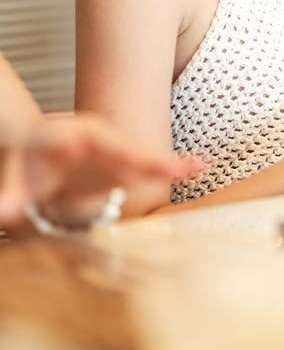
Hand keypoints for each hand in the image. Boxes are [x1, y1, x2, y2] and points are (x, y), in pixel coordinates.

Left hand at [0, 114, 203, 227]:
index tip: (140, 159)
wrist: (38, 142)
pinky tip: (192, 170)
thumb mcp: (17, 172)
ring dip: (171, 165)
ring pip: (146, 159)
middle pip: (135, 151)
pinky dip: (170, 169)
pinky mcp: (122, 167)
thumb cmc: (27, 153)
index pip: (106, 143)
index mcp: (83, 134)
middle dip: (157, 160)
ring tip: (199, 167)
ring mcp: (117, 154)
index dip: (122, 152)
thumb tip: (3, 215)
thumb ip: (13, 194)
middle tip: (185, 166)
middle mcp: (107, 142)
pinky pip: (148, 168)